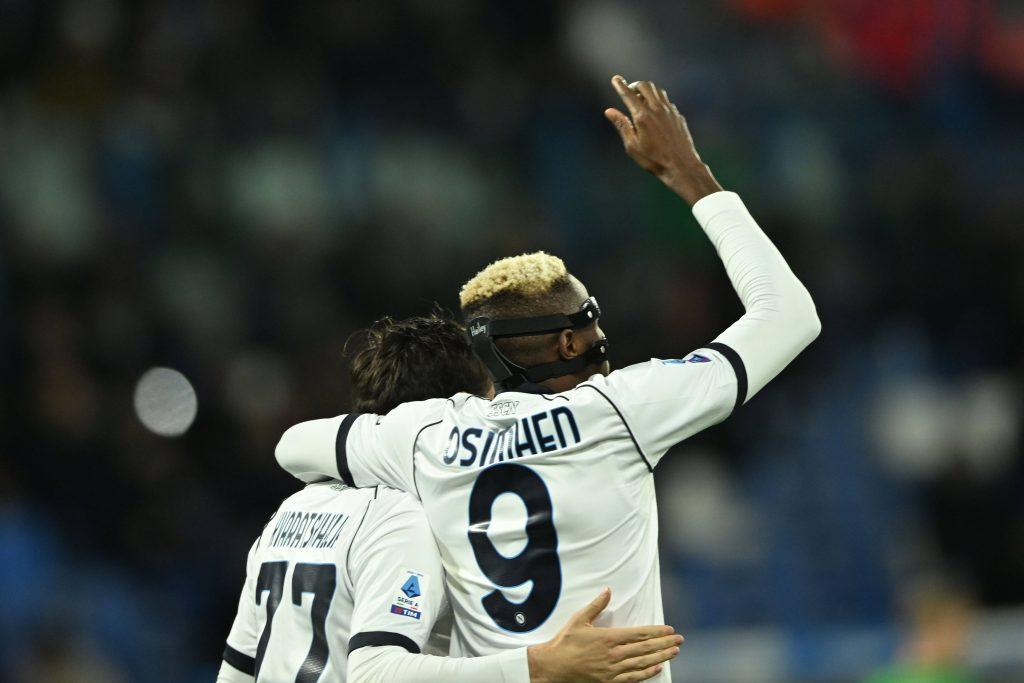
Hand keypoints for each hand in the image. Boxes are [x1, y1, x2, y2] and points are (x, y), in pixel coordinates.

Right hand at [527, 588, 682, 682]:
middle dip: (665, 643)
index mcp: (609, 637)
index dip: (657, 632)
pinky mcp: (609, 681)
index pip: (639, 633)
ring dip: (660, 657)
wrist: (554, 666)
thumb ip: (596, 605)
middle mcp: (614, 654)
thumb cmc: (565, 642)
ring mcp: (613, 669)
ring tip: (674, 652)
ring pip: (643, 663)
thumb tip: (608, 590)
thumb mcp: (579, 619)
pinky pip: (633, 678)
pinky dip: (647, 673)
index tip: (669, 630)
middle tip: (679, 640)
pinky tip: (657, 668)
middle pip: (646, 648)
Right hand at [605, 75, 721, 205]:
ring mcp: (669, 111)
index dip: (620, 85)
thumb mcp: (632, 146)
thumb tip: (609, 111)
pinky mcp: (678, 116)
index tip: (615, 78)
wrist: (681, 166)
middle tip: (629, 91)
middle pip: (645, 86)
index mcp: (642, 117)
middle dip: (635, 85)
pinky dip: (658, 100)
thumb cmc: (654, 159)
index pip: (628, 95)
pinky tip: (655, 111)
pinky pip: (666, 101)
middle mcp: (656, 109)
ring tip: (641, 99)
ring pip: (657, 91)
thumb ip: (621, 125)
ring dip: (647, 90)